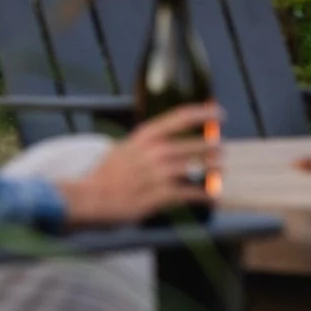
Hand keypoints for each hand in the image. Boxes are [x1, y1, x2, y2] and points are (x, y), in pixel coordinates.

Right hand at [57, 103, 220, 227]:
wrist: (88, 198)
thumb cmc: (107, 174)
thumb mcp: (125, 147)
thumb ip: (147, 142)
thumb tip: (170, 136)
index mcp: (145, 136)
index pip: (181, 117)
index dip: (204, 113)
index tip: (219, 113)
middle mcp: (153, 152)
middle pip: (194, 144)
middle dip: (212, 147)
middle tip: (221, 149)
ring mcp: (156, 174)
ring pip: (195, 168)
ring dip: (212, 169)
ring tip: (220, 170)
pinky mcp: (156, 196)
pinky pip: (188, 192)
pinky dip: (203, 194)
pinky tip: (212, 196)